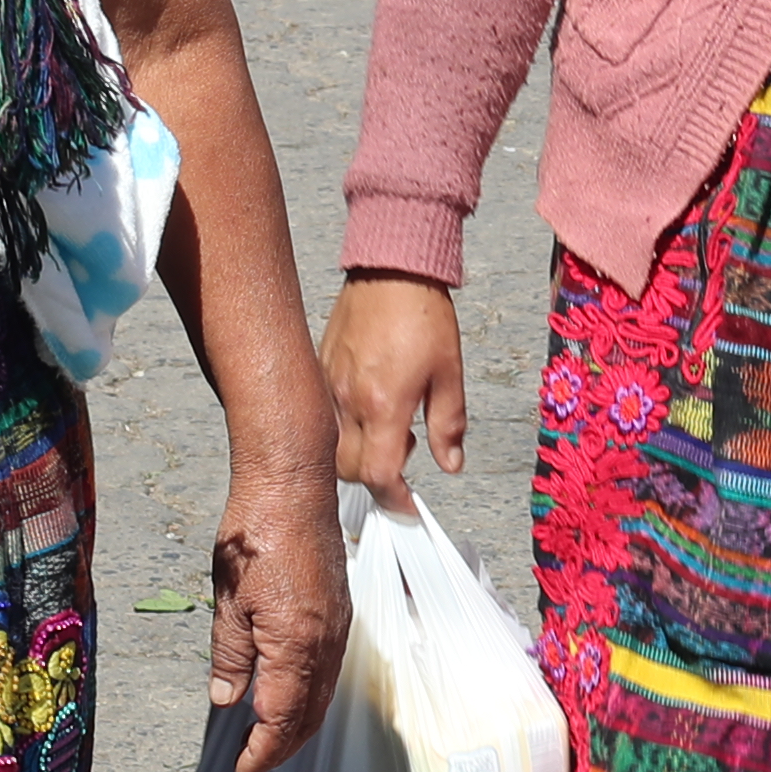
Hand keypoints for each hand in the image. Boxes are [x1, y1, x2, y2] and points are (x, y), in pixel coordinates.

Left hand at [209, 462, 350, 771]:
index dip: (264, 751)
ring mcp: (338, 625)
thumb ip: (231, 657)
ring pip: (324, 692)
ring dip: (300, 721)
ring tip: (272, 736)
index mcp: (296, 645)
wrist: (292, 486)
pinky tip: (291, 689)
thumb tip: (228, 699)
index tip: (245, 770)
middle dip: (284, 745)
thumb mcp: (228, 602)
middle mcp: (326, 642)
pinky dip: (311, 692)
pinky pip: (330, 666)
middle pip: (311, 713)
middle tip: (256, 762)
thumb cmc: (257, 534)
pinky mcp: (340, 609)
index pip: (283, 718)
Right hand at [323, 271, 467, 495]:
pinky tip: (370, 401)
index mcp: (383, 404)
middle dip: (372, 477)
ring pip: (331, 443)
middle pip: (347, 469)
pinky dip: (344, 423)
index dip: (392, 498)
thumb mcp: (450, 373)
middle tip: (401, 452)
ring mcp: (329, 383)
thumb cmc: (424, 315)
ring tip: (388, 422)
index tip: (406, 503)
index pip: (376, 475)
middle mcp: (348, 399)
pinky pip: (324, 412)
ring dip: (357, 450)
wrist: (392, 267)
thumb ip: (449, 425)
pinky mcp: (320, 367)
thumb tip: (450, 464)